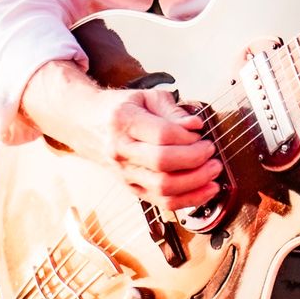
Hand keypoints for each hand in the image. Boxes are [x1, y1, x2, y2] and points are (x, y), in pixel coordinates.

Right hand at [22, 61, 221, 212]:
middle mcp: (121, 151)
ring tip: (214, 172)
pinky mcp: (131, 189)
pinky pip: (161, 202)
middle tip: (212, 153)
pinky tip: (205, 191)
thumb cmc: (120, 108)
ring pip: (163, 188)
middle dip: (195, 160)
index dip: (188, 136)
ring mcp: (125, 174)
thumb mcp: (146, 97)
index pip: (162, 135)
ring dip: (196, 183)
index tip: (202, 133)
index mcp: (124, 122)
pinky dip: (187, 200)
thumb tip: (195, 125)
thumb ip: (173, 110)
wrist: (85, 124)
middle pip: (163, 163)